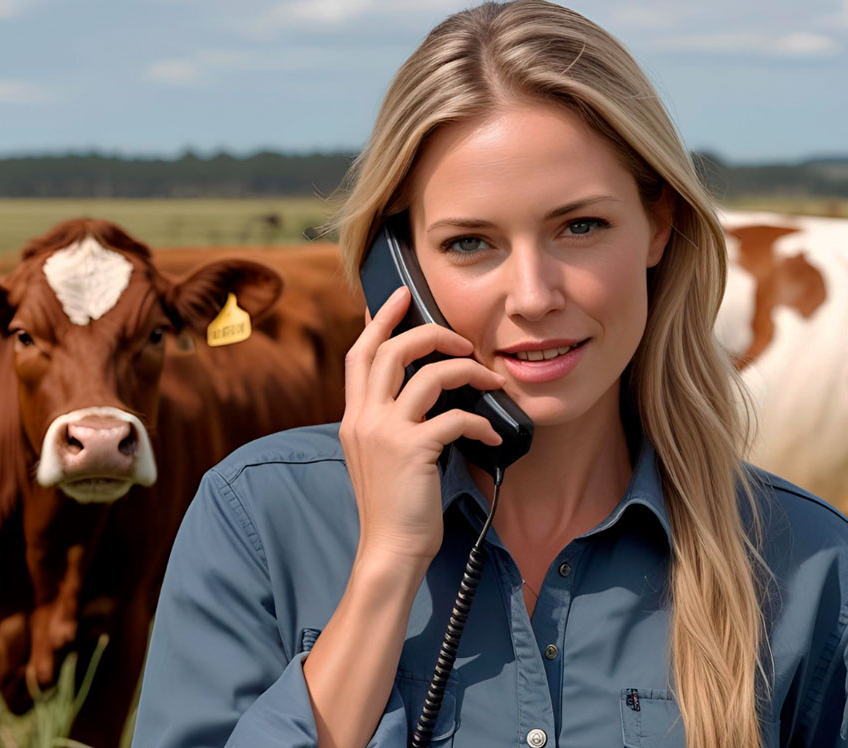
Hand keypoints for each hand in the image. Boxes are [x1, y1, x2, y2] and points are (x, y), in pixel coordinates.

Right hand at [340, 286, 504, 563]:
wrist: (389, 551)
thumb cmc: (393, 506)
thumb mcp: (380, 456)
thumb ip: (390, 422)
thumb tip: (423, 391)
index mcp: (354, 417)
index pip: (359, 353)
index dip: (378, 319)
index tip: (398, 295)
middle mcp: (363, 419)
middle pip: (390, 350)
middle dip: (429, 332)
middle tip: (460, 337)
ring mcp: (385, 434)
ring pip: (427, 375)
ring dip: (465, 371)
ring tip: (489, 380)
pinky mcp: (412, 452)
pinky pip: (455, 419)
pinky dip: (480, 422)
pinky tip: (492, 434)